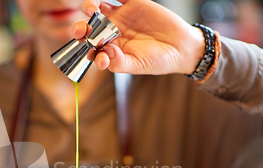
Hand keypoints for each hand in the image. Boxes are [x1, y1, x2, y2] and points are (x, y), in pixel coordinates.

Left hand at [72, 0, 205, 74]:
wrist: (181, 46)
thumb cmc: (158, 60)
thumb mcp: (139, 66)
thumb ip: (119, 63)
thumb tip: (104, 55)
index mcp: (108, 49)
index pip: (90, 49)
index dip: (87, 50)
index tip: (92, 52)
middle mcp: (110, 32)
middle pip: (88, 28)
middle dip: (81, 28)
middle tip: (81, 30)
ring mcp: (119, 16)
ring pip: (97, 9)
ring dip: (90, 7)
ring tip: (91, 10)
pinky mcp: (131, 3)